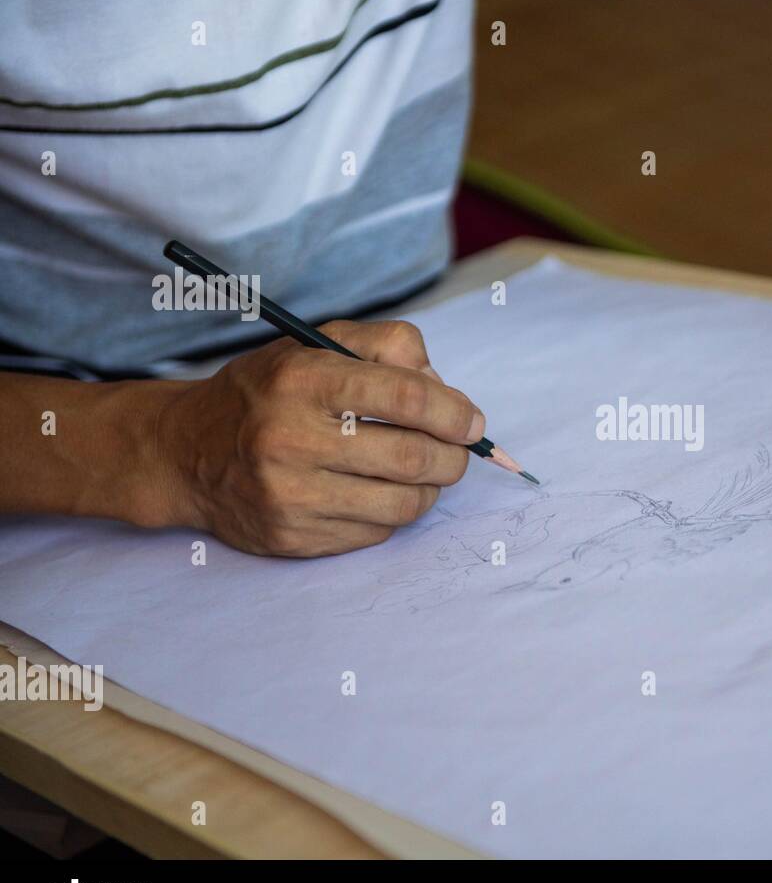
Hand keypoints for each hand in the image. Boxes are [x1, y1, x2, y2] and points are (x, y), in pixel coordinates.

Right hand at [157, 320, 482, 556]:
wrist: (187, 452)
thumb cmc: (269, 393)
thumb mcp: (317, 345)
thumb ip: (389, 347)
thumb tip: (448, 393)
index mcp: (302, 380)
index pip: (405, 398)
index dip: (453, 413)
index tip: (472, 422)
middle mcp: (290, 438)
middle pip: (412, 458)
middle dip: (453, 457)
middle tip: (458, 451)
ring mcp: (289, 495)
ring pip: (402, 504)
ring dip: (429, 489)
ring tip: (422, 472)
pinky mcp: (292, 537)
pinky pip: (375, 533)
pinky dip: (392, 513)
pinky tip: (377, 492)